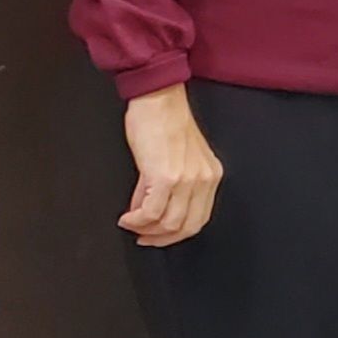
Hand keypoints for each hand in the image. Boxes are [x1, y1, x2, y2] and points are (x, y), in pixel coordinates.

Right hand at [120, 84, 221, 246]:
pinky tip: (127, 217)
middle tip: (143, 237)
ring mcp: (186, 179)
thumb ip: (170, 185)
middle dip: (162, 238)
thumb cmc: (166, 122)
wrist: (159, 99)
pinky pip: (151, 212)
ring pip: (169, 223)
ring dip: (146, 229)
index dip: (176, 234)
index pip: (199, 218)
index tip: (158, 235)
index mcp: (210, 174)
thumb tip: (149, 209)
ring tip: (131, 224)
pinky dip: (137, 220)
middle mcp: (203, 179)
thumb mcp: (178, 156)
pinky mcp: (164, 177)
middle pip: (186, 226)